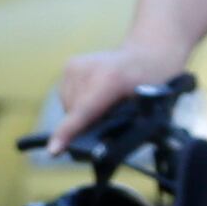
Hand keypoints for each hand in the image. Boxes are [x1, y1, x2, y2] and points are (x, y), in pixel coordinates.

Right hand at [40, 45, 186, 153]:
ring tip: (102, 106)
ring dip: (79, 114)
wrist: (148, 55)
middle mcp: (89, 69)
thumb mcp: (148, 109)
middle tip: (106, 123)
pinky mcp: (69, 64)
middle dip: (83, 126)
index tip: (54, 150)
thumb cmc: (152, 86)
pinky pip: (65, 96)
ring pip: (67, 106)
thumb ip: (125, 129)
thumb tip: (102, 149)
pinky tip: (94, 96)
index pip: (84, 111)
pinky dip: (77, 103)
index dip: (68, 132)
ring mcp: (76, 65)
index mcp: (112, 79)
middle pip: (74, 113)